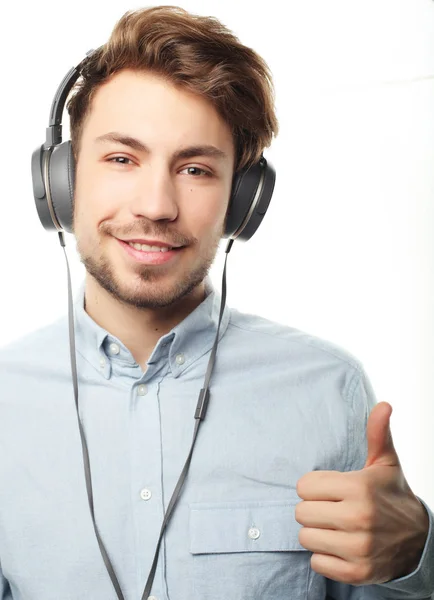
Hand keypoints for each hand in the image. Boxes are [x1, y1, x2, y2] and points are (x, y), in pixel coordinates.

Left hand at [295, 401, 428, 584]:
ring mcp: (358, 548)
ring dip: (317, 534)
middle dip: (313, 510)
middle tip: (333, 509)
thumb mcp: (385, 462)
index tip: (330, 490)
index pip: (303, 486)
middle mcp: (359, 518)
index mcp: (359, 487)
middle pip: (301, 512)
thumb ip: (377, 433)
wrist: (418, 540)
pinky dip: (324, 557)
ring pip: (306, 538)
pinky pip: (316, 563)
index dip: (314, 487)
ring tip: (336, 528)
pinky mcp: (357, 573)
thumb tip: (383, 404)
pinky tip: (341, 547)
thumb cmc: (391, 494)